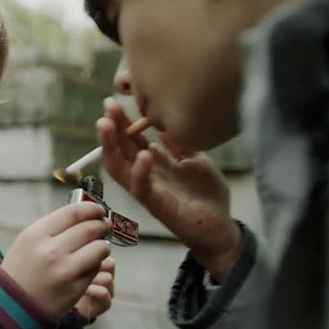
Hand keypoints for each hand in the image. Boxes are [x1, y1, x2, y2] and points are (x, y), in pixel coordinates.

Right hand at [2, 202, 111, 317]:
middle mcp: (51, 251)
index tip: (99, 210)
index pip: (74, 212)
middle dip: (102, 225)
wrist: (14, 305)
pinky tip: (89, 264)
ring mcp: (65, 270)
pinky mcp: (76, 288)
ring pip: (99, 248)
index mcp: (36, 234)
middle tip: (105, 226)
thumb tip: (85, 215)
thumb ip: (54, 226)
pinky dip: (97, 263)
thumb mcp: (28, 241)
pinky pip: (96, 268)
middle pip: (90, 228)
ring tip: (99, 246)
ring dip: (103, 245)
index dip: (92, 208)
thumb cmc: (22, 270)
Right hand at [97, 97, 241, 280]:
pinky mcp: (158, 206)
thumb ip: (179, 144)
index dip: (122, 121)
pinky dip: (140, 172)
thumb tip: (162, 122)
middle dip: (111, 128)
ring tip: (107, 125)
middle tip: (107, 106)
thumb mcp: (195, 160)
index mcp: (154, 164)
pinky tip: (144, 154)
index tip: (114, 101)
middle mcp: (146, 176)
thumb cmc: (207, 196)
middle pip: (120, 150)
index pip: (131, 140)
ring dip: (111, 146)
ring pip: (121, 168)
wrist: (222, 228)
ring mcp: (149, 191)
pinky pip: (142, 189)